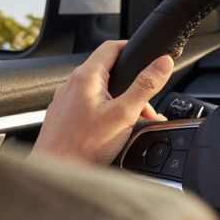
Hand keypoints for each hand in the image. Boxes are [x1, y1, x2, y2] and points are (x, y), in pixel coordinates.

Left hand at [31, 40, 174, 165]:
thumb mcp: (124, 114)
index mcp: (86, 76)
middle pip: (110, 72)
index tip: (150, 57)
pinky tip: (115, 131)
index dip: (133, 48)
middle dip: (133, 86)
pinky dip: (107, 112)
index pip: (112, 46)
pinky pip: (91, 106)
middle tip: (148, 107)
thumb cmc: (83, 146)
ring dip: (122, 102)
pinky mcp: (65, 116)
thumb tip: (163, 63)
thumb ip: (145, 86)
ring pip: (101, 91)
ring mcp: (66, 100)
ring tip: (135, 124)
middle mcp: (72, 84)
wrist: (56, 172)